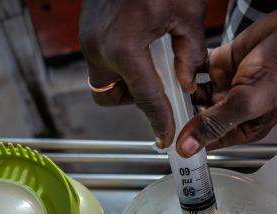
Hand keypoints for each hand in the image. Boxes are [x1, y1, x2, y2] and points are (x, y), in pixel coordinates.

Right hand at [79, 0, 206, 147]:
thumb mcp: (186, 13)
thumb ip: (189, 54)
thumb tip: (185, 82)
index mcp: (124, 48)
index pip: (146, 98)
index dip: (159, 121)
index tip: (165, 136)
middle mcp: (99, 48)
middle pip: (111, 97)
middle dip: (133, 100)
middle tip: (158, 89)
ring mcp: (89, 39)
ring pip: (103, 81)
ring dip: (125, 83)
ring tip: (151, 65)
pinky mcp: (88, 30)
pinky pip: (101, 61)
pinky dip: (120, 65)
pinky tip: (141, 49)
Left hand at [177, 3, 276, 157]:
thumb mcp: (250, 101)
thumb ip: (216, 123)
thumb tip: (187, 148)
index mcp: (241, 128)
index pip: (205, 142)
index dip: (185, 141)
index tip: (164, 134)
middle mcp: (231, 109)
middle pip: (195, 118)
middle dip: (179, 113)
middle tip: (161, 104)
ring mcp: (225, 86)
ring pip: (192, 94)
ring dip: (179, 90)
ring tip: (165, 84)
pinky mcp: (221, 64)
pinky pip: (195, 70)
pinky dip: (185, 68)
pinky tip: (177, 66)